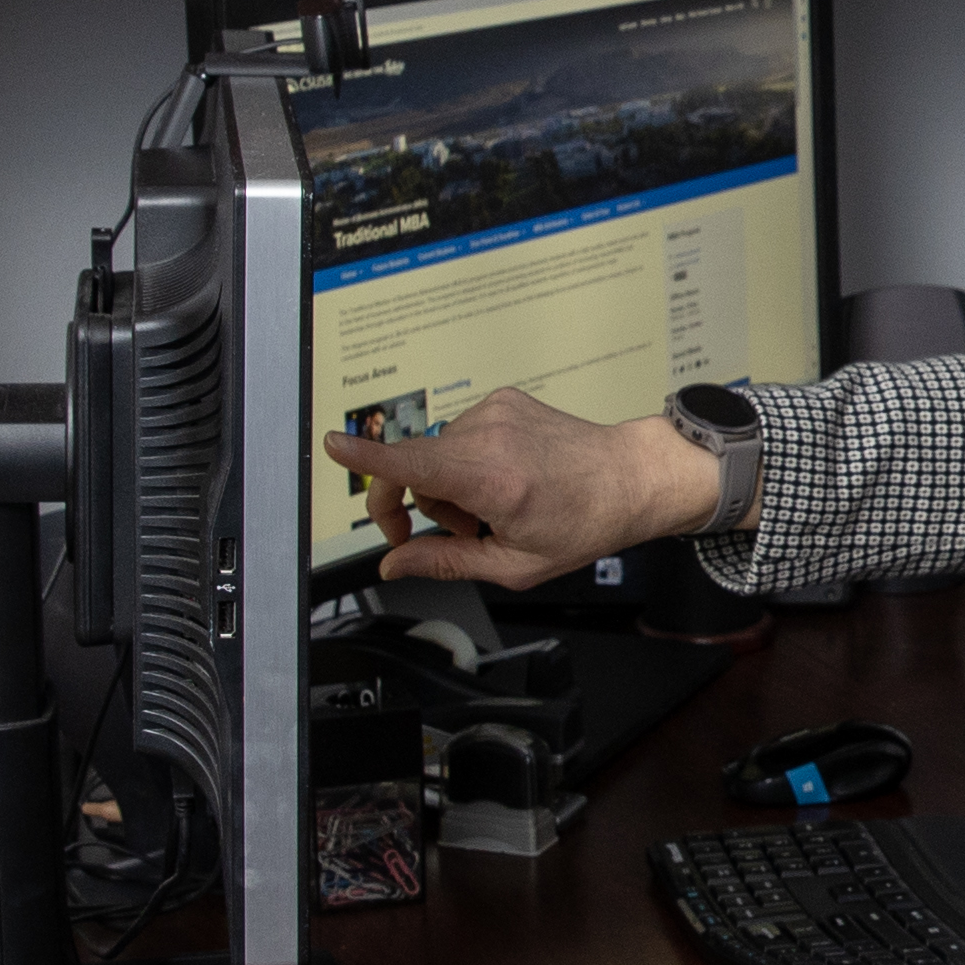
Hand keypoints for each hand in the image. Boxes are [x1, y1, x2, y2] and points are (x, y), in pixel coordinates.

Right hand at [320, 386, 720, 589]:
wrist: (632, 477)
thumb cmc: (586, 522)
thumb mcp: (515, 564)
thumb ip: (445, 561)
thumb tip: (394, 564)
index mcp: (494, 480)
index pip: (412, 464)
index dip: (365, 459)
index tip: (332, 445)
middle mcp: (490, 436)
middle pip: (411, 465)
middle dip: (412, 504)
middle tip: (439, 536)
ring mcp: (496, 411)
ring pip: (435, 454)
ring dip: (446, 487)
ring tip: (489, 512)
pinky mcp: (502, 400)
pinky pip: (459, 436)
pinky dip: (466, 463)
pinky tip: (500, 482)